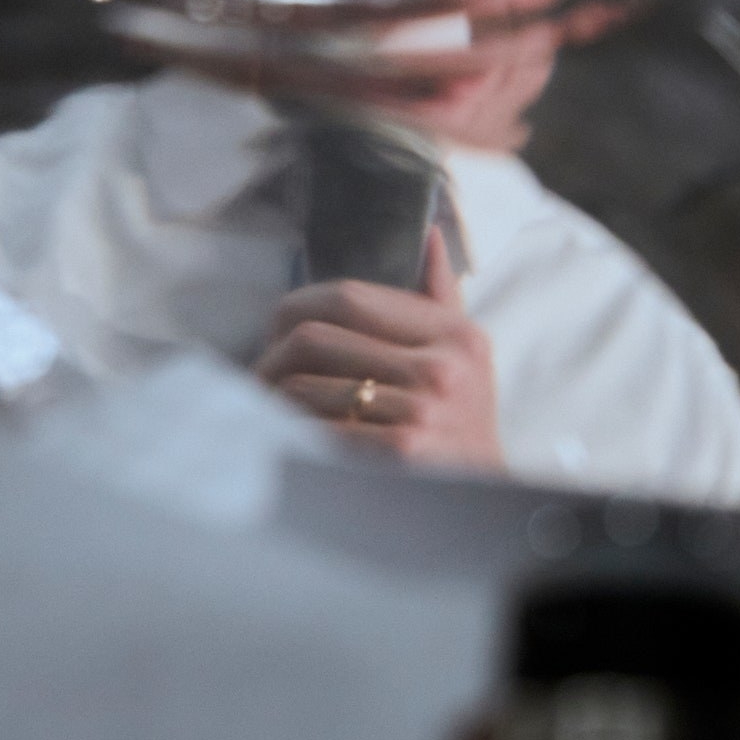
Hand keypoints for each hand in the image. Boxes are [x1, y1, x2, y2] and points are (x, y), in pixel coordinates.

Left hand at [256, 229, 503, 468]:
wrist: (480, 506)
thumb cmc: (459, 427)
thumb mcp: (464, 359)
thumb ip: (440, 298)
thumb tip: (429, 234)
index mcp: (455, 337)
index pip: (350, 297)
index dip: (298, 308)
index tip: (277, 328)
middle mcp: (443, 369)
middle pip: (317, 338)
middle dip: (274, 356)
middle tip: (258, 372)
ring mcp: (423, 412)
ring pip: (305, 386)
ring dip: (275, 400)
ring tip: (266, 407)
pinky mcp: (401, 453)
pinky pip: (315, 429)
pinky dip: (290, 433)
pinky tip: (283, 438)